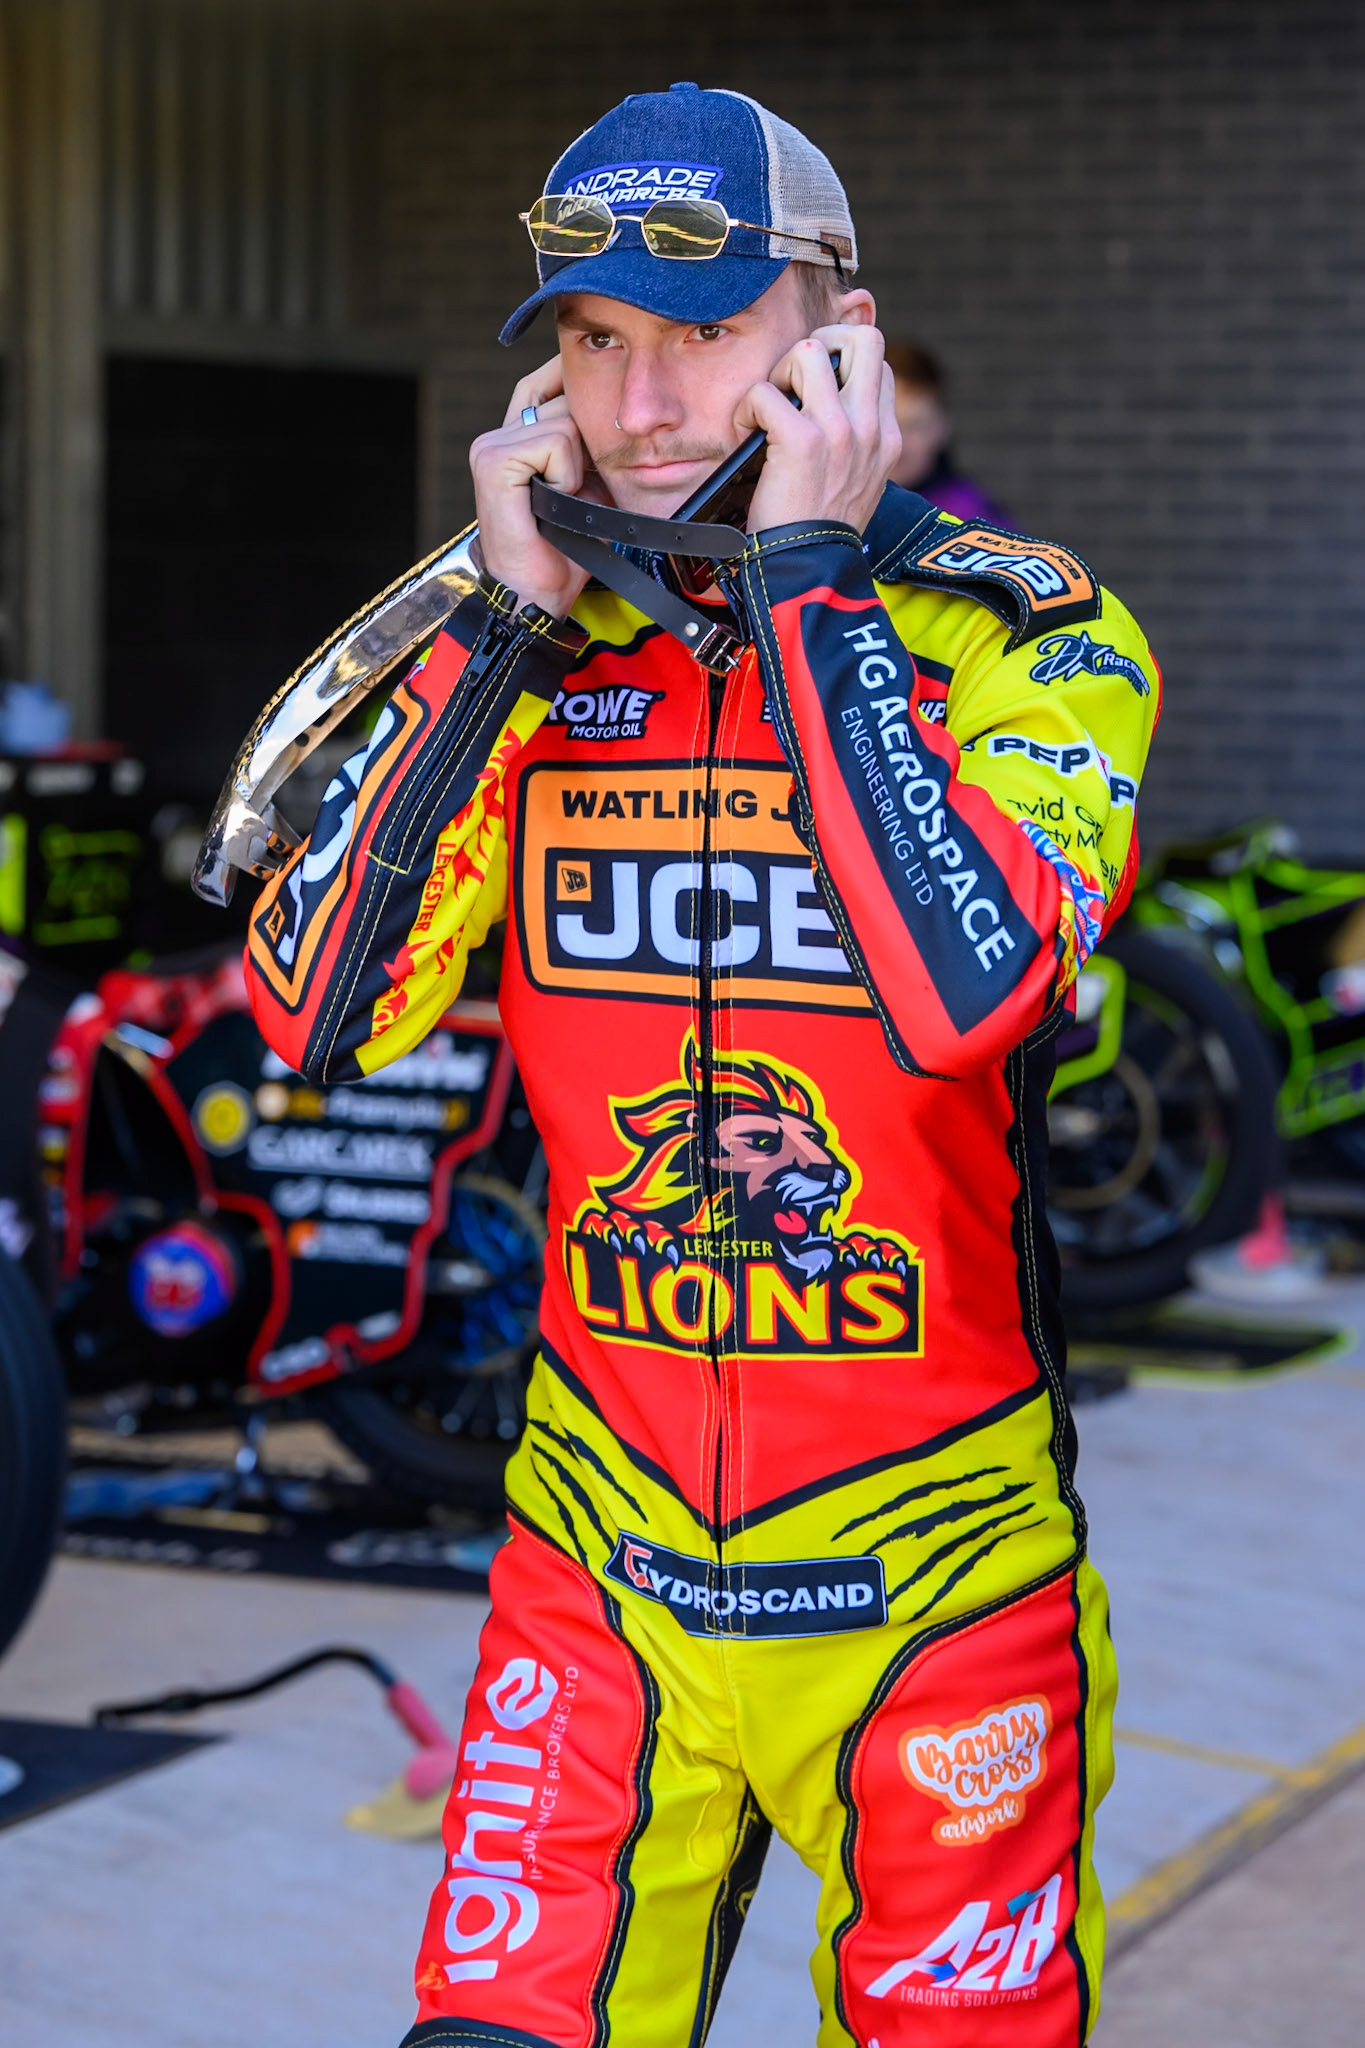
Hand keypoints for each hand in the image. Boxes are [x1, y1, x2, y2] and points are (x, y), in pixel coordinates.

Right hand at [469, 358, 593, 617]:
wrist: (538, 594)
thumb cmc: (565, 550)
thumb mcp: (587, 487)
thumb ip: (589, 446)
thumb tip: (617, 408)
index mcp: (512, 439)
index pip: (542, 382)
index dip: (571, 383)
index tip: (599, 397)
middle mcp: (495, 436)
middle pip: (564, 400)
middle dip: (588, 444)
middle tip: (578, 489)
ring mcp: (490, 446)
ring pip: (565, 422)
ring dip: (578, 468)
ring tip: (563, 501)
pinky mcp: (494, 460)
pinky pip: (555, 442)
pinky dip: (566, 476)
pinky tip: (553, 502)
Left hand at [737, 324, 901, 537]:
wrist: (812, 567)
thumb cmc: (822, 532)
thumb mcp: (861, 485)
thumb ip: (857, 446)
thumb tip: (829, 414)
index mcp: (886, 438)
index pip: (878, 365)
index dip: (844, 364)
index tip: (815, 391)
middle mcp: (869, 427)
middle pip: (863, 337)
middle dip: (821, 343)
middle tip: (794, 378)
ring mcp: (839, 430)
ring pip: (810, 350)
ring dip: (780, 372)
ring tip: (769, 407)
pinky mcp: (801, 440)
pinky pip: (765, 392)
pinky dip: (747, 408)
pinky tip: (745, 433)